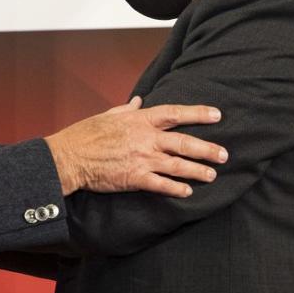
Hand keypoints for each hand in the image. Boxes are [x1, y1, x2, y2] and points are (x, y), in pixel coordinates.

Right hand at [45, 96, 226, 196]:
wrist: (69, 157)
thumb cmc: (85, 134)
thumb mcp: (108, 115)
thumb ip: (128, 109)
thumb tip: (140, 100)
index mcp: (140, 120)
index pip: (176, 113)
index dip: (198, 113)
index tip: (217, 115)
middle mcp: (146, 139)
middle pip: (184, 142)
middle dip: (207, 148)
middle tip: (224, 154)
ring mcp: (142, 159)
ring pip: (178, 165)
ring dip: (198, 171)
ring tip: (212, 175)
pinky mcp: (135, 178)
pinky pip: (161, 185)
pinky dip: (176, 189)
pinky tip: (188, 192)